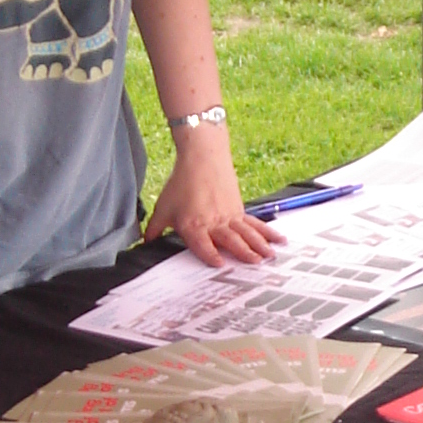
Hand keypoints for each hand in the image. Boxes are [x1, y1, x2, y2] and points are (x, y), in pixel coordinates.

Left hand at [143, 125, 276, 267]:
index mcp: (194, 226)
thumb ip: (154, 229)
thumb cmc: (181, 183)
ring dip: (260, 246)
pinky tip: (278, 239)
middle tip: (256, 265)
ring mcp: (229, 216)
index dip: (211, 256)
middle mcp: (214, 223)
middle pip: (231, 241)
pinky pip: (254, 224)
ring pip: (247, 234)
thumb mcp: (163, 208)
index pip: (203, 245)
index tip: (220, 265)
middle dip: (244, 254)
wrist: (202, 157)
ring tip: (271, 257)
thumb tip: (143, 243)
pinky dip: (266, 232)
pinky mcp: (239, 209)